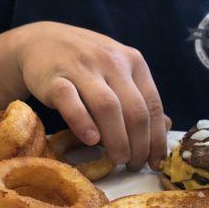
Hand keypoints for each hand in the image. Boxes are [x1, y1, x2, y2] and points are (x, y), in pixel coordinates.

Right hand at [16, 22, 166, 169]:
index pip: (153, 105)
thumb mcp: (118, 73)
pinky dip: (83, 123)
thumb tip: (167, 128)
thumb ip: (140, 99)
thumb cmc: (86, 65)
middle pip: (134, 110)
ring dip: (117, 139)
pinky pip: (71, 102)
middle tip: (133, 165)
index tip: (155, 163)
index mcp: (134, 62)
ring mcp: (83, 68)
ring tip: (118, 160)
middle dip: (139, 145)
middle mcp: (112, 62)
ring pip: (108, 107)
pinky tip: (91, 141)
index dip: (156, 139)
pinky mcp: (55, 78)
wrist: (41, 42)